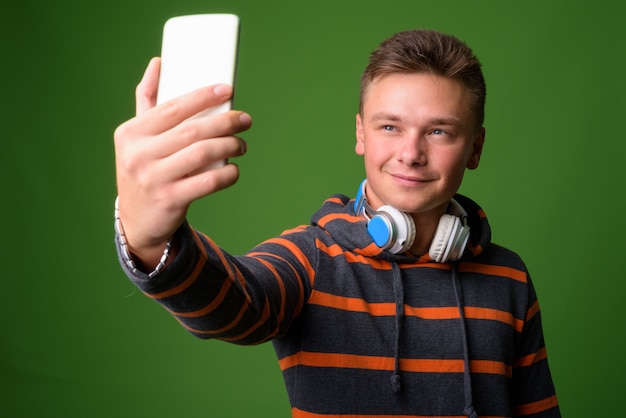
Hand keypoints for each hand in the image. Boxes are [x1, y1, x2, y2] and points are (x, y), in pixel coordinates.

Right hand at [114, 57, 251, 266]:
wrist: (137, 219)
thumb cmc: (144, 168)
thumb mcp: (137, 136)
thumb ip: (147, 101)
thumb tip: (159, 62)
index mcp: (131, 132)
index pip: (172, 107)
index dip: (203, 96)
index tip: (228, 90)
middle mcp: (138, 154)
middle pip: (192, 131)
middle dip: (225, 122)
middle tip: (246, 120)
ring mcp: (153, 179)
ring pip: (202, 154)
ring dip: (230, 146)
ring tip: (242, 144)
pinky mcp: (170, 200)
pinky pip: (208, 182)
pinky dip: (227, 174)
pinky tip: (235, 169)